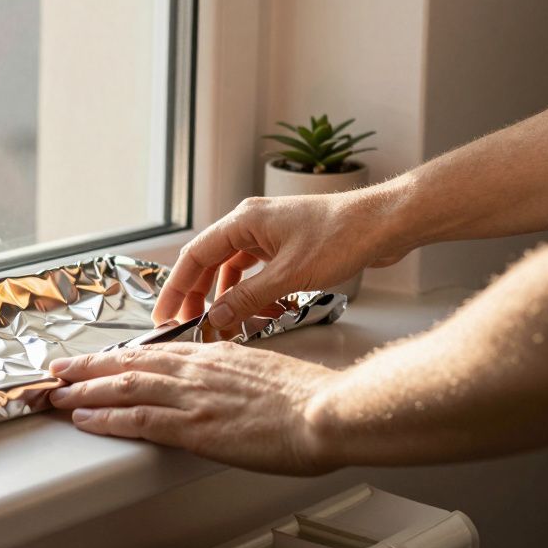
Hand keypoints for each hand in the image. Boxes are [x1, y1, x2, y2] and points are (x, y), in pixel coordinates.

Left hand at [47, 342, 337, 474]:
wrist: (325, 412)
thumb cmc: (306, 398)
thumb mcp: (262, 372)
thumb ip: (232, 373)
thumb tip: (220, 383)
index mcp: (213, 354)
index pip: (152, 350)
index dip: (117, 354)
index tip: (95, 358)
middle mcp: (195, 369)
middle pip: (127, 363)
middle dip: (87, 367)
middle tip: (57, 370)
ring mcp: (191, 396)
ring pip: (123, 387)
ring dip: (84, 391)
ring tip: (55, 394)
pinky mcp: (193, 426)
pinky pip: (138, 419)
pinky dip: (106, 418)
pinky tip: (85, 420)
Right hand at [154, 188, 407, 329]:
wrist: (384, 223)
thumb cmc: (340, 238)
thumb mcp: (288, 276)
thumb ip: (248, 300)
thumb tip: (215, 320)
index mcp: (243, 221)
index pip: (195, 256)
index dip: (176, 287)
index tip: (163, 313)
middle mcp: (250, 224)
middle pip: (210, 262)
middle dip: (197, 295)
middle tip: (184, 325)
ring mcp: (269, 233)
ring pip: (233, 269)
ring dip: (225, 297)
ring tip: (219, 324)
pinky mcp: (286, 245)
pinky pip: (256, 271)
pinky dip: (251, 293)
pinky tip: (255, 313)